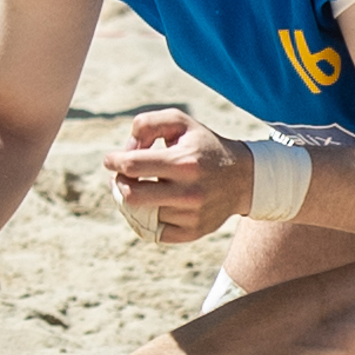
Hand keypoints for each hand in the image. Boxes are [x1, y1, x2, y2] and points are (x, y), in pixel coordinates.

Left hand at [99, 109, 255, 244]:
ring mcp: (191, 215)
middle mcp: (189, 192)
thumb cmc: (204, 146)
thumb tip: (126, 150)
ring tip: (141, 187)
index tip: (110, 160)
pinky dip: (146, 218)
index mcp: (184, 162)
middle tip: (122, 177)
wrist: (244, 178)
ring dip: (134, 200)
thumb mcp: (180, 122)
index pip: (132, 166)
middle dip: (119, 184)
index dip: (114, 161)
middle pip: (131, 195)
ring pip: (140, 214)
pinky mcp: (192, 232)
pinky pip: (153, 232)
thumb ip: (147, 124)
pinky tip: (152, 205)